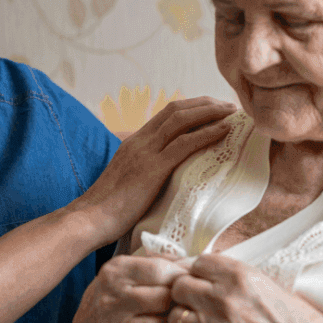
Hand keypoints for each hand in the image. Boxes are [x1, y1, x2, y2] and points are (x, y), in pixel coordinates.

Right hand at [72, 253, 189, 322]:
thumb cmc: (123, 290)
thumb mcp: (133, 268)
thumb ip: (164, 262)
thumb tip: (195, 264)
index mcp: (115, 272)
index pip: (158, 271)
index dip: (180, 275)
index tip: (190, 280)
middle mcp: (110, 299)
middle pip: (161, 299)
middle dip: (179, 301)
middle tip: (190, 301)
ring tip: (181, 319)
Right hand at [77, 97, 235, 243]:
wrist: (90, 219)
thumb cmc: (107, 209)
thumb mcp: (126, 180)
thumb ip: (141, 171)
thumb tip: (160, 177)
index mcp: (134, 142)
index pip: (166, 114)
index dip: (192, 108)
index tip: (212, 108)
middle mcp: (140, 140)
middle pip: (176, 109)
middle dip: (205, 104)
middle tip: (229, 105)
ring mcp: (146, 152)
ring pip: (182, 120)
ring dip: (211, 112)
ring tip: (233, 112)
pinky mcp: (153, 168)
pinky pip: (185, 143)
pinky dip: (208, 133)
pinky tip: (225, 130)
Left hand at [167, 253, 322, 322]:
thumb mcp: (273, 287)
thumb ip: (238, 279)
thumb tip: (210, 273)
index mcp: (241, 276)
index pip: (198, 263)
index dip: (200, 274)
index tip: (206, 284)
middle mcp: (224, 299)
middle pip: (180, 287)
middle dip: (187, 297)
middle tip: (200, 309)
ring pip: (175, 317)